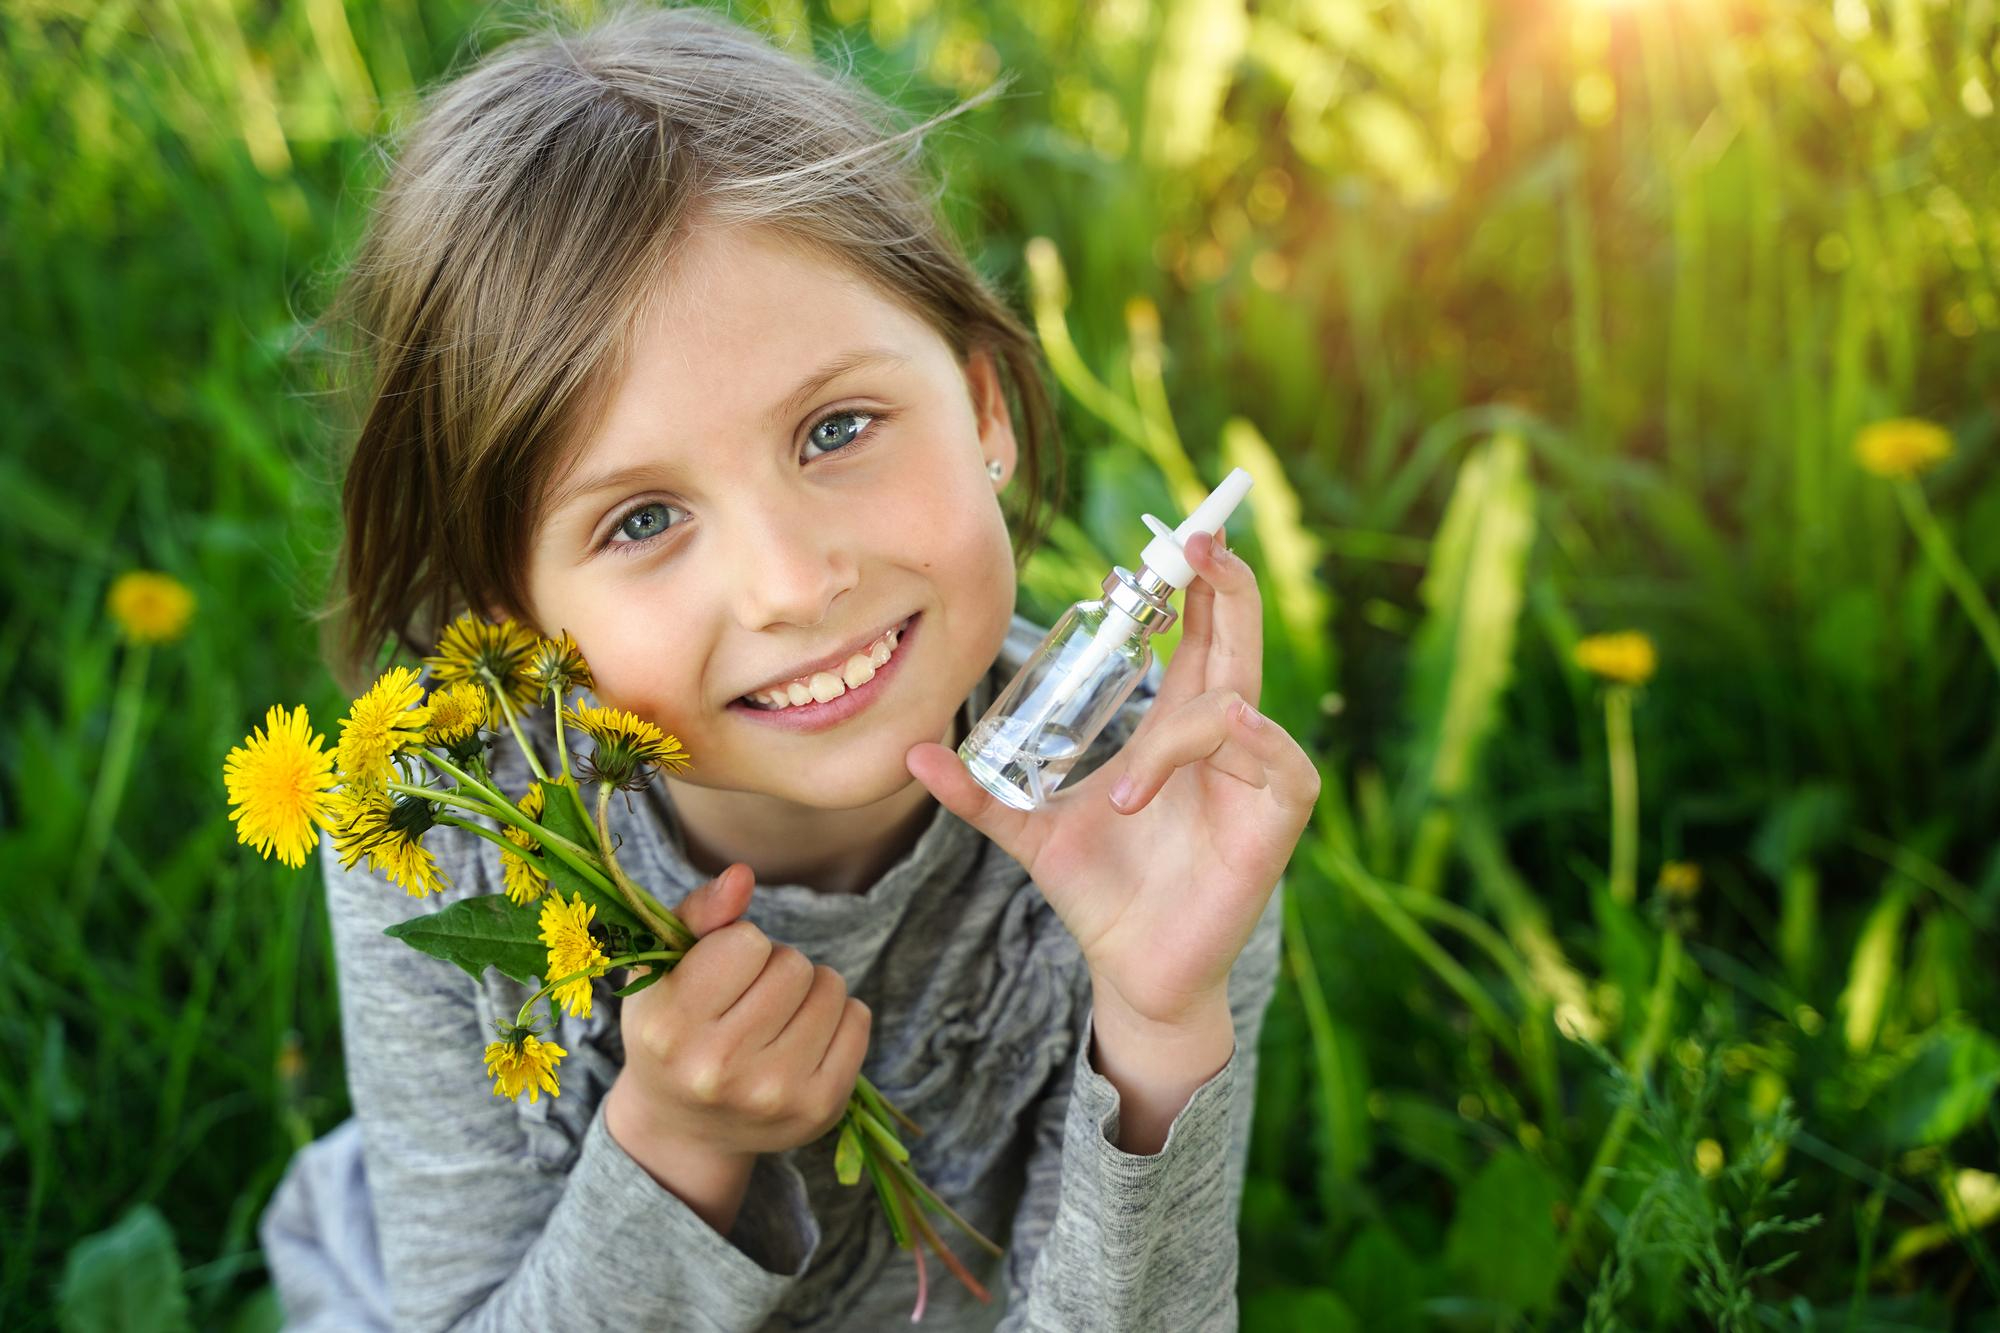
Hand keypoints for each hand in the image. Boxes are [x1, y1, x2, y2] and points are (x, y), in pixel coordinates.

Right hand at [604, 863, 872, 1162]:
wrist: (684, 1129)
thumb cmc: (672, 1031)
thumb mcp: (662, 970)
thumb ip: (697, 913)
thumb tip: (742, 875)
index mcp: (671, 1027)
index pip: (746, 942)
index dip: (739, 945)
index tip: (722, 974)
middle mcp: (719, 1068)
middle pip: (792, 965)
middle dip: (776, 967)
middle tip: (749, 1000)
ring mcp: (774, 1094)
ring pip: (831, 987)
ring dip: (809, 989)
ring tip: (776, 1017)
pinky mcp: (820, 1107)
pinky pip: (859, 1020)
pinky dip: (837, 1017)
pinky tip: (801, 1038)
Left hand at [906, 529, 1319, 1031]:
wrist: (1132, 974)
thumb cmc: (1099, 894)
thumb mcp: (1030, 831)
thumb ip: (979, 792)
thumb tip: (913, 754)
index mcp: (1173, 730)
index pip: (1196, 636)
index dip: (1184, 587)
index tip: (1145, 553)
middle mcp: (1221, 743)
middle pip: (1239, 639)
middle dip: (1225, 584)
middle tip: (1197, 539)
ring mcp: (1253, 778)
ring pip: (1239, 703)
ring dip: (1186, 723)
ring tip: (1122, 796)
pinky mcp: (1273, 822)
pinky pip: (1277, 762)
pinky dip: (1235, 748)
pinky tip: (1186, 762)